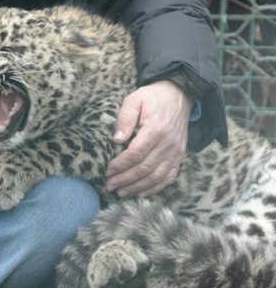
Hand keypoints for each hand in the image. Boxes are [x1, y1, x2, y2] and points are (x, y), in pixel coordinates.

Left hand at [105, 80, 191, 196]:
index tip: (108, 171)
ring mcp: (176, 152)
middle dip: (124, 180)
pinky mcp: (180, 156)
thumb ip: (125, 118)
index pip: (135, 154)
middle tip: (109, 185)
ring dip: (137, 187)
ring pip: (156, 177)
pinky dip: (155, 188)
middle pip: (144, 169)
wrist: (179, 95)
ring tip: (121, 192)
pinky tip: (141, 193)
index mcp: (155, 130)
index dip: (120, 165)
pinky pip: (169, 177)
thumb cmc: (152, 98)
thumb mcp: (134, 100)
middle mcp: (167, 144)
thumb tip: (116, 140)